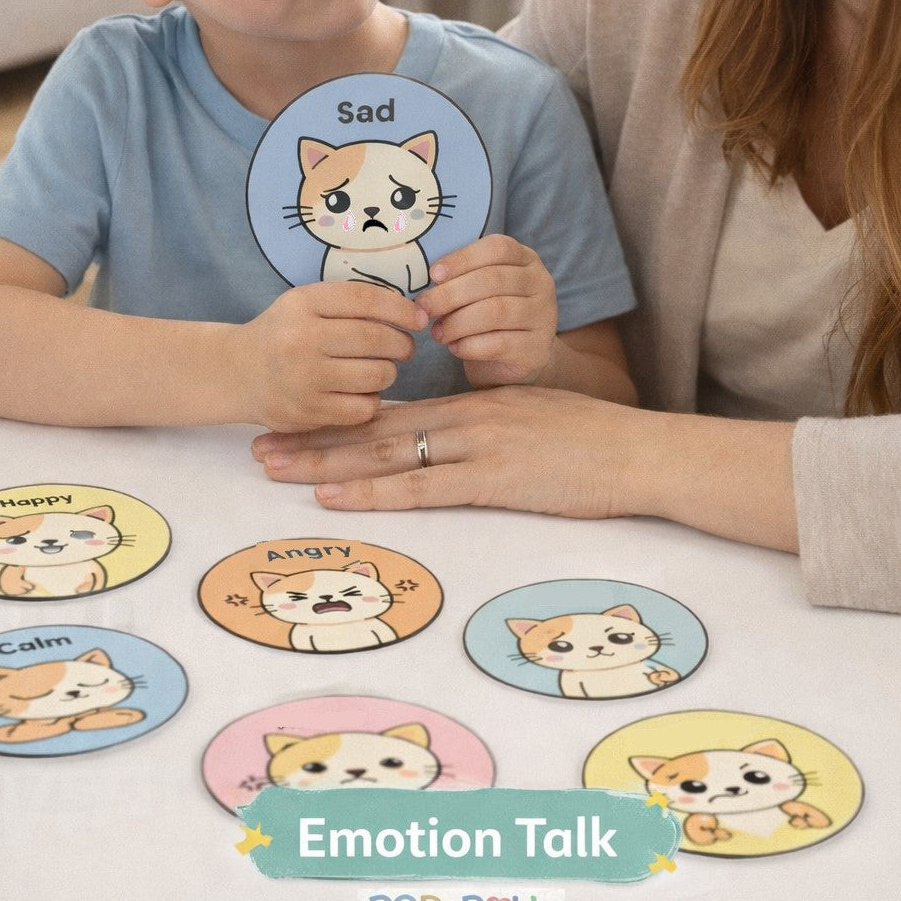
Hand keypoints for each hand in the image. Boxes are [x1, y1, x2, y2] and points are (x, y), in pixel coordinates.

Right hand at [231, 282, 427, 430]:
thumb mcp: (306, 304)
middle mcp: (301, 338)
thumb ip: (351, 304)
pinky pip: (363, 408)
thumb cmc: (284, 334)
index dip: (401, 309)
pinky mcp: (306, 412)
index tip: (418, 318)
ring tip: (378, 370)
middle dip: (401, 344)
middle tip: (403, 349)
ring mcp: (303, 378)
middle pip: (377, 339)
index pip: (366, 300)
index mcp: (303, 303)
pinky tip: (359, 393)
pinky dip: (370, 401)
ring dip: (387, 373)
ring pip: (376, 375)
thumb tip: (413, 314)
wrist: (236, 373)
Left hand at [251, 386, 648, 516]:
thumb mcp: (533, 422)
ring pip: (386, 451)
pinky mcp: (494, 480)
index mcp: (474, 404)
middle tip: (262, 445)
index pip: (393, 411)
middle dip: (314, 437)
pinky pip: (422, 487)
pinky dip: (375, 491)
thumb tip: (456, 446)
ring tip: (276, 466)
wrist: (638, 452)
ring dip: (326, 461)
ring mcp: (478, 446)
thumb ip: (491, 430)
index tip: (297, 426)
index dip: (340, 419)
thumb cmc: (595, 444)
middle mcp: (466, 417)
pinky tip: (337, 496)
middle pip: (375, 426)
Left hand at [415, 235, 558, 387]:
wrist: (516, 361)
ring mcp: (543, 317)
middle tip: (424, 307)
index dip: (463, 258)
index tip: (434, 274)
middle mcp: (541, 283)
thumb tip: (429, 279)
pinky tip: (454, 348)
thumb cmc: (490, 317)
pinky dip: (468, 346)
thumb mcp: (480, 289)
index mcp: (526, 259)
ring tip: (437, 332)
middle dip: (451, 294)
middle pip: (492, 280)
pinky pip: (498, 343)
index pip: (498, 248)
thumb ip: (462, 277)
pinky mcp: (536, 349)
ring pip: (494, 312)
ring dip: (457, 322)